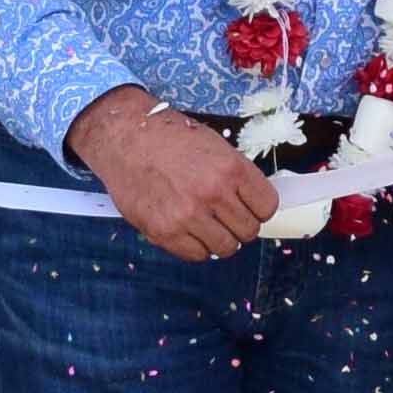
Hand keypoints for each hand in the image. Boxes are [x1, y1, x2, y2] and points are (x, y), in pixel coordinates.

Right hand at [69, 90, 273, 263]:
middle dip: (240, 225)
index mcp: (230, 168)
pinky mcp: (164, 231)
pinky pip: (197, 255)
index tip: (250, 207)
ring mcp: (188, 215)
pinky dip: (196, 246)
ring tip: (206, 223)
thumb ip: (236, 177)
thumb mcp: (214, 146)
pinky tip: (188, 228)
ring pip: (226, 247)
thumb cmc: (168, 138)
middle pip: (249, 230)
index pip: (267, 206)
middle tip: (225, 216)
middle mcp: (212, 193)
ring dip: (220, 238)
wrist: (125, 136)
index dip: (259, 208)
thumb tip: (255, 204)